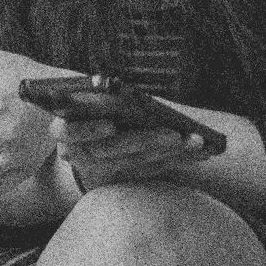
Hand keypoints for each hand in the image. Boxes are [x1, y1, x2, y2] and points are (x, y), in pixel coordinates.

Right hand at [53, 112, 207, 192]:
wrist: (87, 144)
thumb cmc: (88, 110)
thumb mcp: (84, 103)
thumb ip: (92, 99)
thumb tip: (110, 87)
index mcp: (64, 130)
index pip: (67, 132)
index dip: (88, 130)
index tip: (110, 125)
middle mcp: (79, 154)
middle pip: (111, 150)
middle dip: (145, 141)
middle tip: (173, 134)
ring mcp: (102, 169)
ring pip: (137, 162)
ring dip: (170, 152)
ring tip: (196, 140)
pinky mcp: (125, 178)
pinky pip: (154, 170)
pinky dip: (179, 159)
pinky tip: (201, 151)